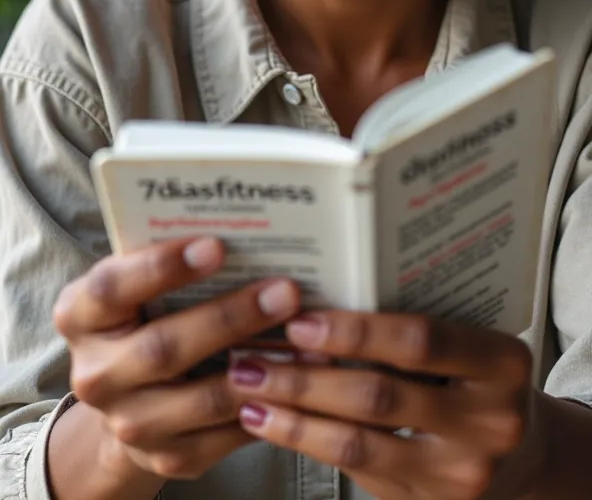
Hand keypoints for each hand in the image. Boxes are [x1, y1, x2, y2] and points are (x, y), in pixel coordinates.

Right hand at [53, 236, 299, 481]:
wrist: (131, 397)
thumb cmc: (145, 314)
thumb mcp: (138, 283)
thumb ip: (169, 259)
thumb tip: (244, 231)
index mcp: (80, 315)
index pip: (111, 289)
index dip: (161, 267)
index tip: (216, 245)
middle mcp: (96, 375)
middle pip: (163, 348)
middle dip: (230, 317)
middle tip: (285, 290)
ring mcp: (130, 423)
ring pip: (202, 398)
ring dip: (262, 365)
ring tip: (308, 335)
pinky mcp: (169, 457)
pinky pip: (226, 434)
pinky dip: (269, 404)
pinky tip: (302, 375)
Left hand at [228, 310, 541, 498]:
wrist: (522, 454)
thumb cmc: (478, 380)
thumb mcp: (469, 344)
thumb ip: (411, 329)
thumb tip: (315, 302)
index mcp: (502, 363)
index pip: (421, 341)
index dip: (356, 330)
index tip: (300, 320)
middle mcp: (490, 422)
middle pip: (380, 395)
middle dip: (305, 376)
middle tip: (252, 357)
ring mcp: (461, 473)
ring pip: (360, 443)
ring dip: (294, 417)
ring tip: (249, 393)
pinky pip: (358, 472)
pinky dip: (309, 444)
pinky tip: (276, 425)